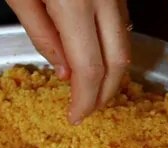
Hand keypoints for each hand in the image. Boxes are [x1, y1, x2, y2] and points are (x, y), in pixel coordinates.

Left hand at [6, 0, 130, 124]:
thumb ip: (42, 35)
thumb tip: (64, 72)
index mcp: (75, 4)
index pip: (89, 68)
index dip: (85, 99)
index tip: (75, 116)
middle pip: (117, 60)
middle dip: (104, 92)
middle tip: (88, 110)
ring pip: (124, 42)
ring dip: (112, 72)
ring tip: (91, 90)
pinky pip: (122, 24)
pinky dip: (112, 47)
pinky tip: (96, 57)